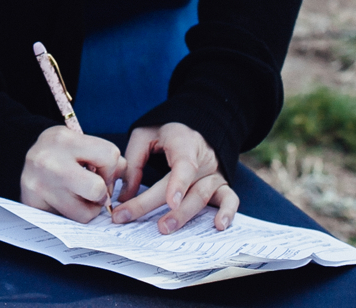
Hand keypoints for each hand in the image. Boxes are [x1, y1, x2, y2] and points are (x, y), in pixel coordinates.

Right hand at [20, 125, 123, 222]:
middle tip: (93, 190)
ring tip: (78, 197)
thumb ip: (105, 156)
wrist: (14, 153)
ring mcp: (38, 185)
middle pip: (97, 189)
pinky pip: (69, 222)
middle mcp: (48, 161)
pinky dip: (73, 216)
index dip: (111, 168)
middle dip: (101, 193)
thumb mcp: (77, 142)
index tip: (100, 169)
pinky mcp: (32, 204)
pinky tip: (65, 203)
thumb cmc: (56, 151)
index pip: (110, 156)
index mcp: (63, 139)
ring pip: (85, 213)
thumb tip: (122, 176)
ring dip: (88, 209)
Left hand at [113, 122, 237, 231]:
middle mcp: (203, 160)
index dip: (178, 183)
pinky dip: (228, 213)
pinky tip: (219, 226)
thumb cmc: (166, 134)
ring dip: (184, 216)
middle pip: (186, 188)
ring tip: (165, 228)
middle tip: (136, 219)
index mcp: (184, 143)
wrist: (196, 128)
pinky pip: (231, 199)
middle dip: (161, 206)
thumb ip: (134, 162)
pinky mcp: (222, 185)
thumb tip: (125, 196)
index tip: (171, 201)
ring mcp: (214, 174)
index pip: (184, 165)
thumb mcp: (145, 135)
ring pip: (202, 197)